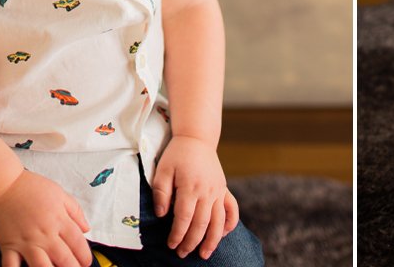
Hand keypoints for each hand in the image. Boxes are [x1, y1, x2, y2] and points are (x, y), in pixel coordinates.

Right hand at [0, 170, 92, 266]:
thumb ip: (75, 211)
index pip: (77, 243)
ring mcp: (26, 242)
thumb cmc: (32, 188)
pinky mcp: (8, 247)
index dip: (84, 256)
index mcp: (59, 219)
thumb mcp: (60, 193)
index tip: (86, 262)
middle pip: (63, 258)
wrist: (4, 185)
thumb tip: (86, 229)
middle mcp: (44, 233)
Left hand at [152, 135, 239, 259]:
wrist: (197, 139)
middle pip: (201, 224)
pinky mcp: (224, 189)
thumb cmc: (177, 155)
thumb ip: (161, 193)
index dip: (177, 234)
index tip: (171, 245)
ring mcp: (218, 190)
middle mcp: (207, 191)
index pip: (184, 218)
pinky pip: (232, 209)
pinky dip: (229, 224)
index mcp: (190, 186)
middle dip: (191, 242)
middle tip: (182, 254)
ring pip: (218, 221)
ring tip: (204, 254)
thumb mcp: (162, 170)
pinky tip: (223, 235)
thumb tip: (161, 215)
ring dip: (212, 240)